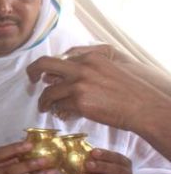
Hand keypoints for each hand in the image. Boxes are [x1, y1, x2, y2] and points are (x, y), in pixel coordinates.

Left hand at [26, 46, 162, 129]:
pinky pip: (59, 107)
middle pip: (44, 64)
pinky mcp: (79, 102)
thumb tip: (55, 77)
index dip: (50, 68)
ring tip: (45, 108)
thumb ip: (84, 71)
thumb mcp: (107, 71)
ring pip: (48, 92)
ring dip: (44, 102)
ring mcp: (79, 85)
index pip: (60, 59)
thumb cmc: (127, 92)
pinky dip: (58, 111)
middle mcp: (82, 68)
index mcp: (90, 58)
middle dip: (32, 71)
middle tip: (30, 80)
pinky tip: (61, 115)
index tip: (44, 76)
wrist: (142, 108)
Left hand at [76, 148, 132, 173]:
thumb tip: (81, 152)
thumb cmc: (104, 172)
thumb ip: (95, 158)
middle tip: (88, 164)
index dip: (106, 154)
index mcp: (124, 164)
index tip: (93, 152)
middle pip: (117, 171)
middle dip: (102, 167)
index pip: (117, 158)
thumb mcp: (103, 163)